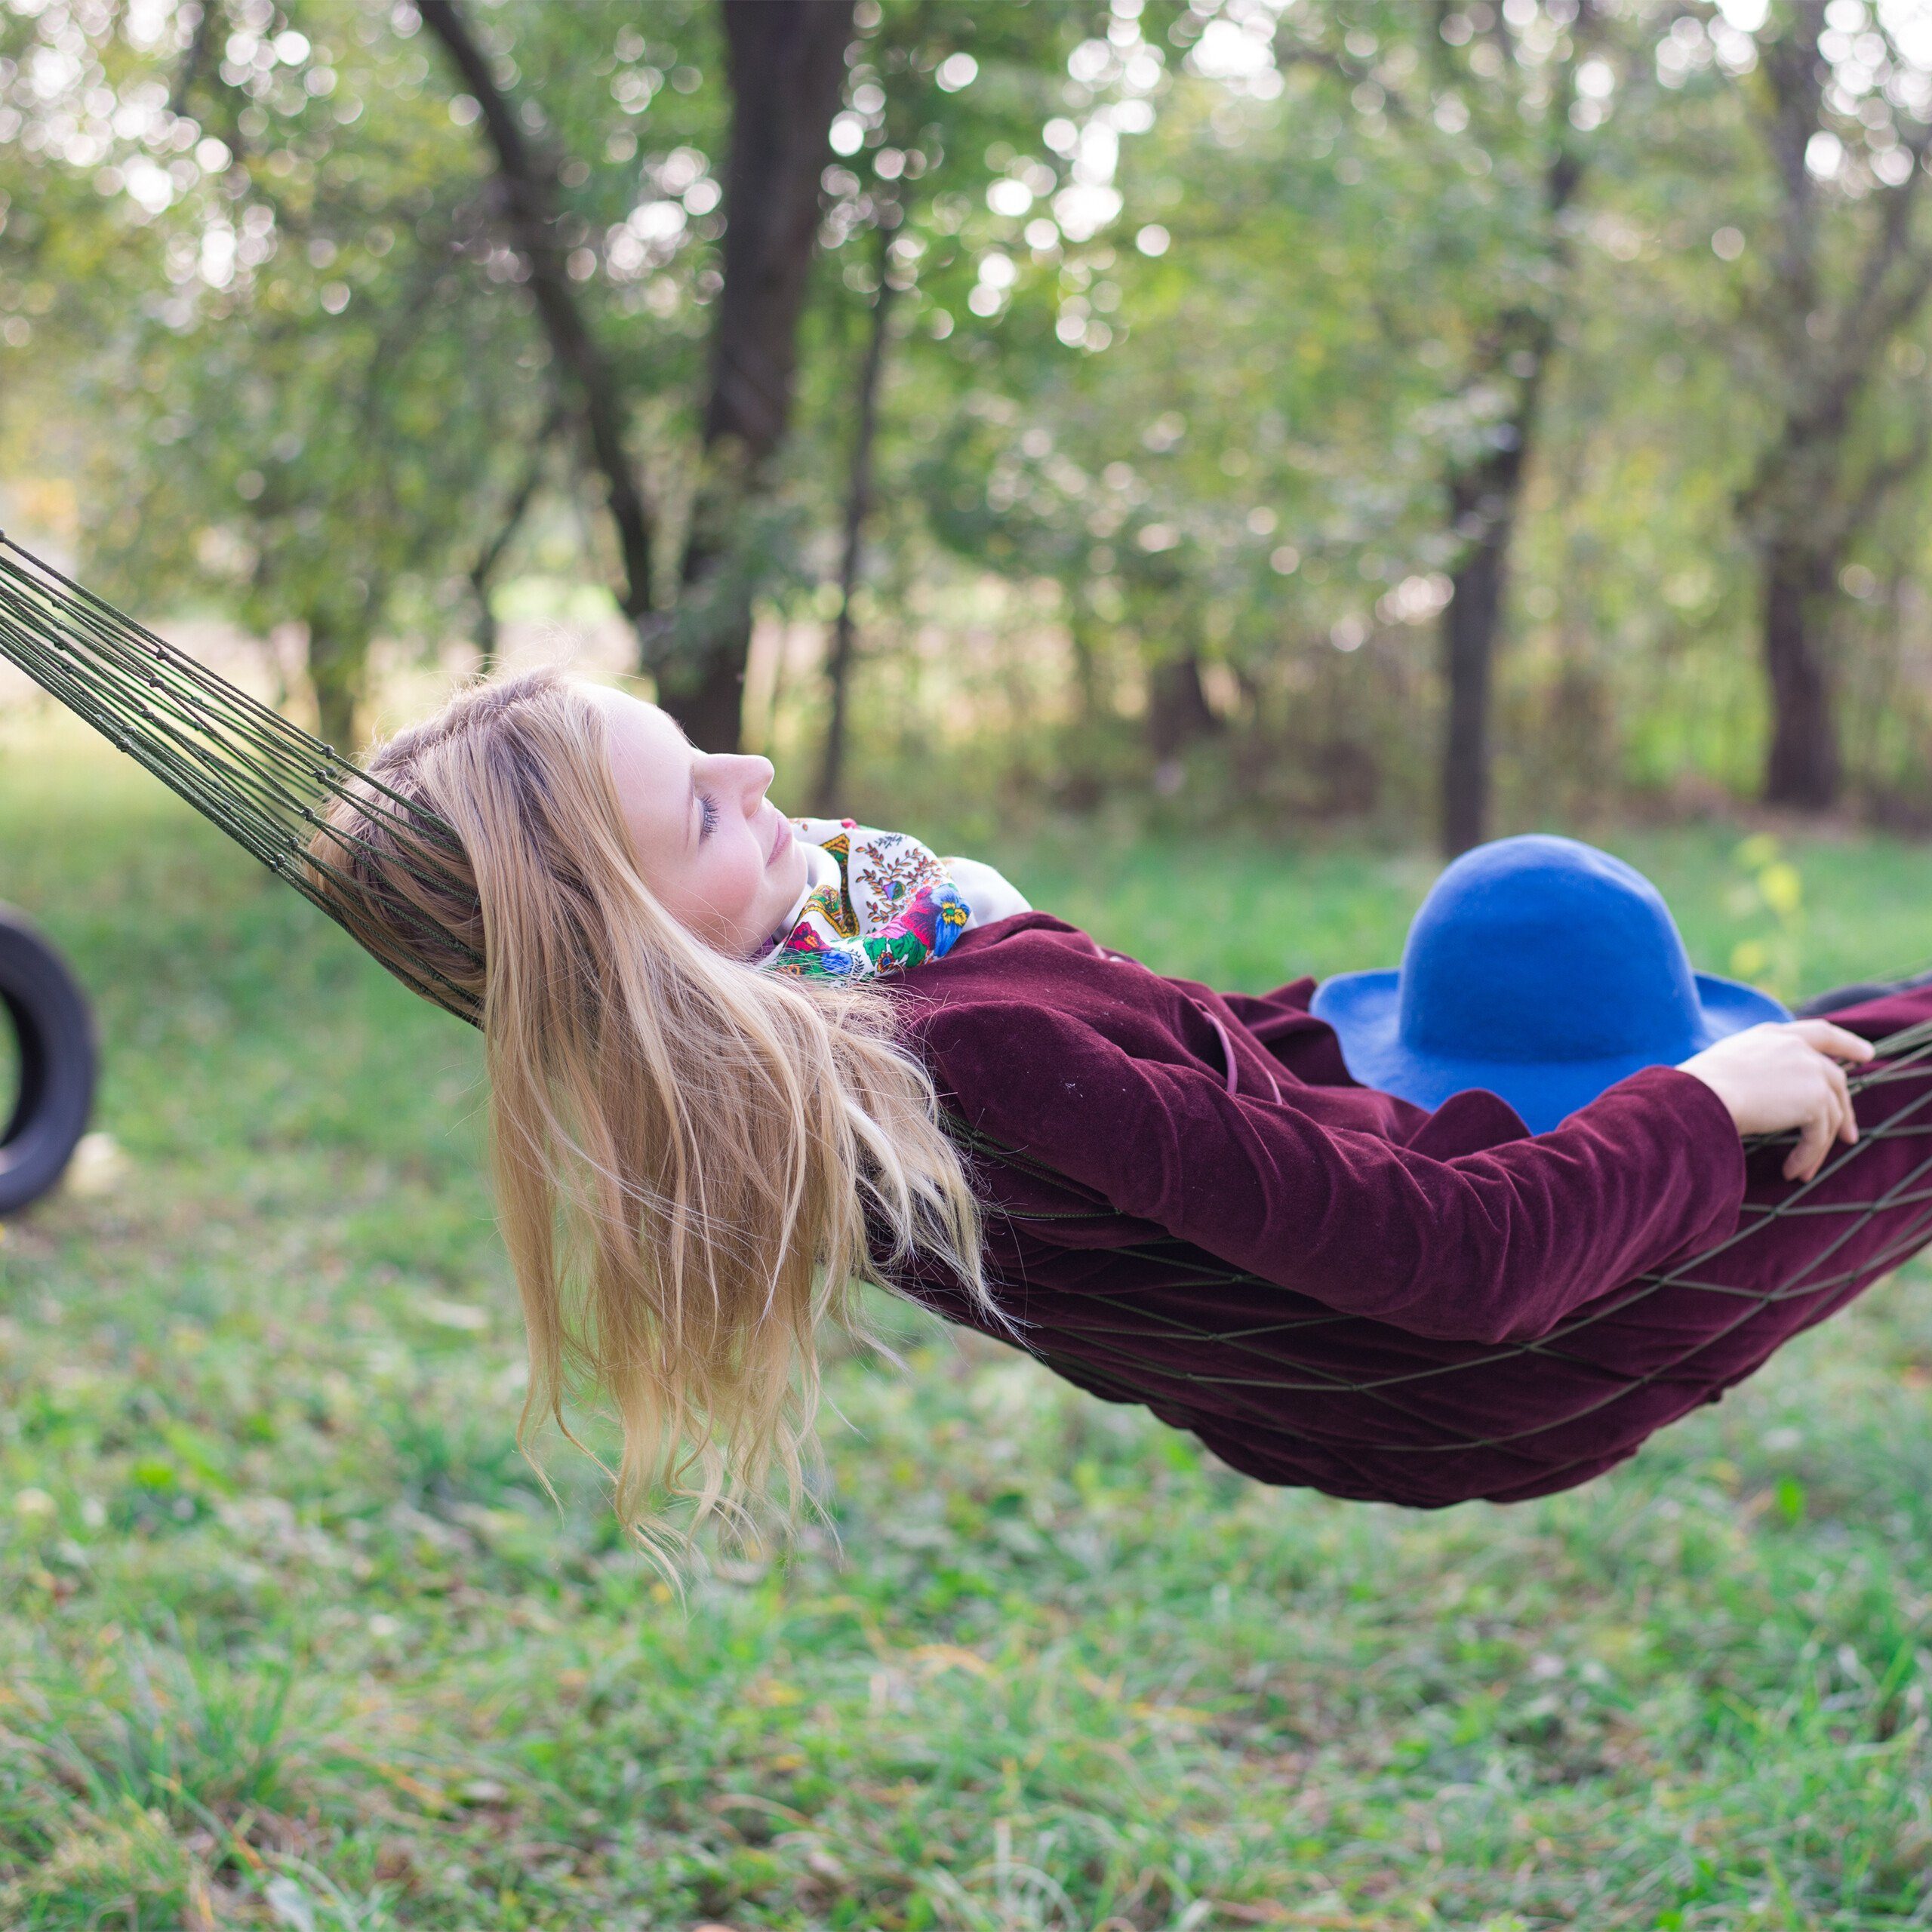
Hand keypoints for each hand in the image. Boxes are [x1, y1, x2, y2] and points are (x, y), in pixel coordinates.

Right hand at [1676, 1020, 1875, 1181]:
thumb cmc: (1697, 1087)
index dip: (1846, 1043)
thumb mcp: (1728, 1064)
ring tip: (1803, 1171)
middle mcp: (1797, 1048)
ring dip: (1818, 1146)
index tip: (1866, 1053)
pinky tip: (1791, 1171)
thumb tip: (1763, 1097)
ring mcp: (1811, 1072)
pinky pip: (1819, 1136)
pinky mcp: (1816, 1100)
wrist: (1701, 1096)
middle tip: (1849, 1135)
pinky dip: (1808, 1157)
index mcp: (1773, 1035)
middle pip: (1836, 1077)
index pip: (1819, 1032)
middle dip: (1846, 1109)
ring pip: (1830, 1114)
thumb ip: (1755, 1069)